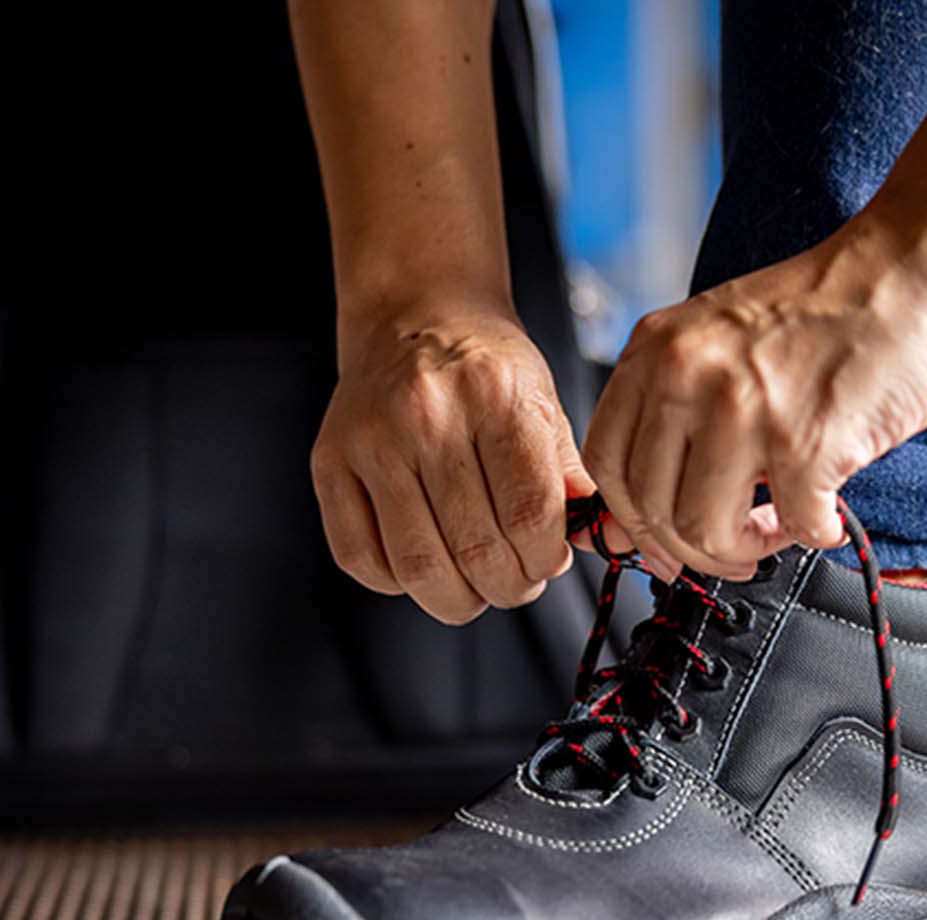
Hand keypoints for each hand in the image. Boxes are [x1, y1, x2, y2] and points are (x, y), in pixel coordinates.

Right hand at [312, 301, 591, 623]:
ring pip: (418, 566)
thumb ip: (570, 476)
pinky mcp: (329, 462)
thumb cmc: (485, 366)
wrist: (416, 314)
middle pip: (476, 549)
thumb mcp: (544, 403)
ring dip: (457, 598)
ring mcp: (371, 441)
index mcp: (495, 396)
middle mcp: (427, 416)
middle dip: (508, 587)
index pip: (529, 514)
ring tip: (475, 586)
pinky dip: (397, 584)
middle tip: (515, 582)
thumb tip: (597, 540)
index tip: (547, 562)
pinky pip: (359, 558)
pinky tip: (423, 566)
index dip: (545, 559)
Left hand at [582, 212, 926, 577]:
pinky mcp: (805, 440)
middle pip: (650, 509)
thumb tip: (660, 504)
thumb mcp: (721, 336)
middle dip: (693, 551)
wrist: (914, 265)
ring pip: (704, 531)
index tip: (664, 543)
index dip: (631, 521)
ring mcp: (742, 408)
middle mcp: (686, 374)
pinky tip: (828, 514)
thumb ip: (683, 403)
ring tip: (782, 527)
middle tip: (736, 550)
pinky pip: (793, 525)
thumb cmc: (832, 306)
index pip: (605, 463)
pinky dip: (814, 534)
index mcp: (657, 349)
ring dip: (748, 549)